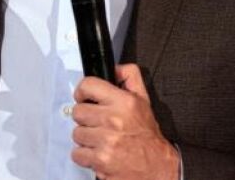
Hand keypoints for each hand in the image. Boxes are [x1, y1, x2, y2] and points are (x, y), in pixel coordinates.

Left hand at [71, 64, 179, 179]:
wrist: (158, 167)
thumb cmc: (147, 135)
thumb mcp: (144, 101)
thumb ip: (130, 78)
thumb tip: (115, 67)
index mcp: (125, 102)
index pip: (88, 85)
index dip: (82, 92)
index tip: (84, 98)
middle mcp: (114, 120)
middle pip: (78, 111)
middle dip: (86, 119)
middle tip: (98, 125)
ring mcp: (107, 141)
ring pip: (76, 133)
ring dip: (86, 139)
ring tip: (101, 141)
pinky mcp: (101, 160)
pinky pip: (77, 154)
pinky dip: (85, 156)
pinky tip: (99, 154)